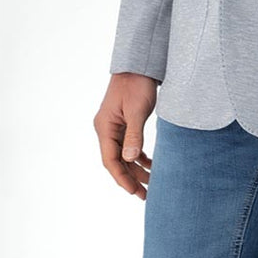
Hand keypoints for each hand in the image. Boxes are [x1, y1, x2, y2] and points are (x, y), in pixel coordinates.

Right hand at [93, 72, 157, 199]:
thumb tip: (131, 159)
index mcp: (105, 127)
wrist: (139, 63)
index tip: (135, 192)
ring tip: (152, 182)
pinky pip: (129, 145)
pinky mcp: (124, 122)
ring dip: (136, 168)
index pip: (110, 160)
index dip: (122, 178)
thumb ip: (134, 135)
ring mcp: (115, 126)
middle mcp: (107, 129)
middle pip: (117, 160)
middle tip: (147, 194)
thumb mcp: (137, 110)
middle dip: (131, 178)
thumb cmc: (137, 83)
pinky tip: (151, 163)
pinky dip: (139, 155)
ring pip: (124, 154)